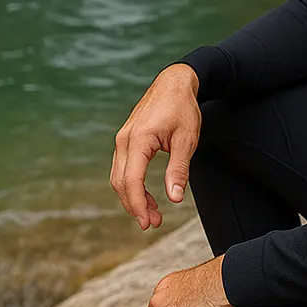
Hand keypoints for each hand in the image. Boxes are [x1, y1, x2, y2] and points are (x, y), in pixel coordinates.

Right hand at [111, 63, 201, 228]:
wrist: (174, 83)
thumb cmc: (182, 108)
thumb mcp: (187, 140)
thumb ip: (179, 170)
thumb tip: (174, 199)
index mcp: (139, 139)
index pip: (131, 180)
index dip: (138, 205)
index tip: (149, 223)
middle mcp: (124, 139)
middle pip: (120, 182)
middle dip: (134, 206)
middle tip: (153, 223)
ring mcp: (123, 138)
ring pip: (119, 176)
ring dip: (132, 197)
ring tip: (152, 213)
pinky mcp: (127, 139)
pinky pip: (123, 167)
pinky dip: (132, 184)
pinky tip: (146, 195)